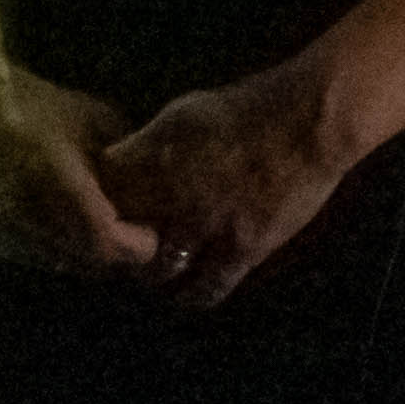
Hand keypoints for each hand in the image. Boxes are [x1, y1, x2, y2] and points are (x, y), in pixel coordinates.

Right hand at [0, 52, 157, 278]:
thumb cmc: (36, 107)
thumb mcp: (93, 119)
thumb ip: (124, 153)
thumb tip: (151, 175)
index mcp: (62, 191)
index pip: (108, 244)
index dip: (137, 244)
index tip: (153, 231)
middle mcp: (35, 221)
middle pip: (92, 261)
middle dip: (119, 251)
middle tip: (136, 231)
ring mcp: (13, 233)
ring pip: (67, 263)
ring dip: (91, 252)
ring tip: (105, 226)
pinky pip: (42, 256)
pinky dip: (63, 248)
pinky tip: (68, 223)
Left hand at [97, 62, 361, 304]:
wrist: (308, 122)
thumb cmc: (251, 108)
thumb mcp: (187, 112)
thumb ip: (153, 143)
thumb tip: (127, 162)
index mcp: (157, 155)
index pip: (105, 190)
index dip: (95, 202)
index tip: (98, 209)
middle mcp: (174, 193)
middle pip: (123, 234)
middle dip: (116, 242)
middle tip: (120, 247)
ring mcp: (208, 225)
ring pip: (158, 269)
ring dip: (150, 273)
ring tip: (150, 272)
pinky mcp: (243, 249)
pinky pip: (207, 287)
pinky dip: (193, 295)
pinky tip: (187, 295)